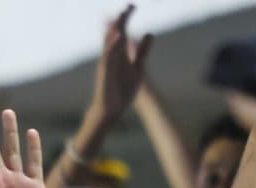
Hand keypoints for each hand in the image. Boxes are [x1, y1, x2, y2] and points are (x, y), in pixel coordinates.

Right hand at [90, 5, 152, 124]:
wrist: (112, 109)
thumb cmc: (122, 90)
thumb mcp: (138, 66)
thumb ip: (143, 50)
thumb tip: (150, 33)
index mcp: (120, 54)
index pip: (122, 31)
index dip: (127, 18)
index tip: (132, 6)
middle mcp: (112, 56)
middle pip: (115, 33)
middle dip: (121, 20)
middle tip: (129, 6)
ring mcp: (108, 64)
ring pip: (110, 43)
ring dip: (115, 30)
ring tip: (120, 17)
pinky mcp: (106, 72)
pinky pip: (108, 57)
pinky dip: (112, 46)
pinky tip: (117, 36)